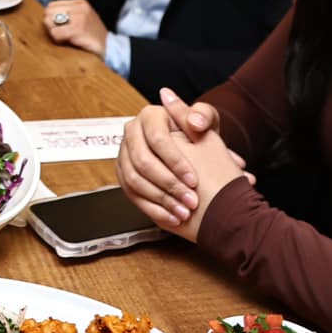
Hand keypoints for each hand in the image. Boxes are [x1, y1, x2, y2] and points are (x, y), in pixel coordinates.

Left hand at [41, 0, 105, 55]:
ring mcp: (79, 17)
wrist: (109, 47)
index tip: (61, 27)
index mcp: (80, 3)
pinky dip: (58, 40)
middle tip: (62, 34)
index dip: (52, 18)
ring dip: (54, 33)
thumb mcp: (82, 18)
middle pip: (49, 12)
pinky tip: (69, 42)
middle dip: (51, 25)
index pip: (52, 5)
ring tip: (66, 38)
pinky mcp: (78, 29)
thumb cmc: (92, 35)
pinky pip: (55, 33)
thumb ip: (67, 14)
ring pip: (50, 22)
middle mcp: (80, 8)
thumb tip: (45, 17)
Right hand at [116, 89, 247, 233]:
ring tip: (183, 211)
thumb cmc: (201, 137)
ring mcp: (124, 155)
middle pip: (143, 161)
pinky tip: (172, 217)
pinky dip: (153, 209)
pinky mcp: (123, 175)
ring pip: (135, 180)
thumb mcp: (208, 122)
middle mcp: (132, 133)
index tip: (194, 179)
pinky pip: (131, 194)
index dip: (175, 161)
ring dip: (161, 199)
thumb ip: (204, 116)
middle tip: (190, 199)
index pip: (157, 138)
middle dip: (169, 184)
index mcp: (150, 116)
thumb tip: (195, 121)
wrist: (193, 156)